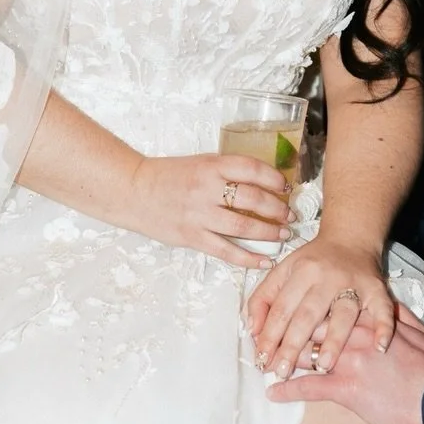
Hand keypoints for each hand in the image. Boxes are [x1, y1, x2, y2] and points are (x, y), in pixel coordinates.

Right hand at [115, 153, 289, 268]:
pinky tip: (264, 260)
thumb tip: (262, 183)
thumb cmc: (168, 176)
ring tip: (283, 235)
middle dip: (277, 208)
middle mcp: (206, 189)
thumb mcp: (200, 163)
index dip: (274, 178)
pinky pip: (226, 250)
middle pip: (253, 198)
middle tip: (290, 215)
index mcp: (210, 166)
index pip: (251, 169)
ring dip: (269, 232)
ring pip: (243, 225)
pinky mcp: (192, 236)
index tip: (286, 186)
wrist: (133, 191)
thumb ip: (226, 172)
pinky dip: (248, 257)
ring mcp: (199, 214)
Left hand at [246, 238, 394, 378]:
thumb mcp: (282, 272)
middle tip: (282, 371)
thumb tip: (252, 331)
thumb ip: (262, 299)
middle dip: (293, 345)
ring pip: (343, 314)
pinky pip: (383, 309)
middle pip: (307, 314)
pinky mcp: (377, 289)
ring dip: (334, 340)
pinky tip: (380, 347)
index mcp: (301, 271)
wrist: (351, 238)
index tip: (262, 360)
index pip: (281, 308)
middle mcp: (327, 277)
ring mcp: (354, 283)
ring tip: (323, 365)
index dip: (269, 335)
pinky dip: (384, 327)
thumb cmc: (313, 262)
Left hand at [266, 306, 423, 423]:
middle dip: (288, 332)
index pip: (330, 308)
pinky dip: (287, 391)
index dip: (309, 311)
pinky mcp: (345, 388)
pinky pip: (308, 388)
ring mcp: (347, 361)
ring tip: (265, 363)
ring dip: (282, 359)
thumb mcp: (419, 334)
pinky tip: (273, 392)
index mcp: (369, 320)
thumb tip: (387, 307)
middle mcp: (354, 335)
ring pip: (304, 354)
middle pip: (311, 327)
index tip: (295, 313)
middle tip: (269, 337)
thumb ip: (398, 317)